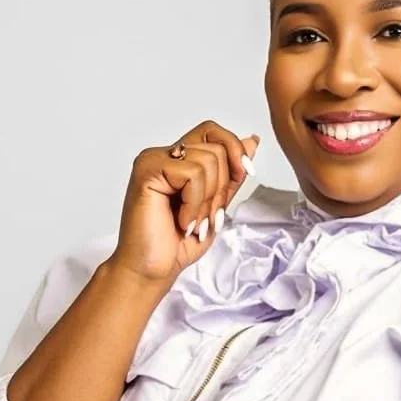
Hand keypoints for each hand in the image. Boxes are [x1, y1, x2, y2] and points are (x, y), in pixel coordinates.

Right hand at [108, 120, 259, 285]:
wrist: (152, 270)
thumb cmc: (177, 243)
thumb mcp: (217, 204)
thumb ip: (232, 174)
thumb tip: (252, 140)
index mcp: (179, 159)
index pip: (213, 131)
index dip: (235, 150)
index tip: (245, 174)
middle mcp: (164, 154)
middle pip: (216, 147)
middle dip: (222, 188)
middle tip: (207, 217)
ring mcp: (153, 160)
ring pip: (208, 160)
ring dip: (208, 200)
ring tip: (193, 222)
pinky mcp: (147, 171)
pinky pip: (191, 174)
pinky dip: (194, 203)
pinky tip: (182, 221)